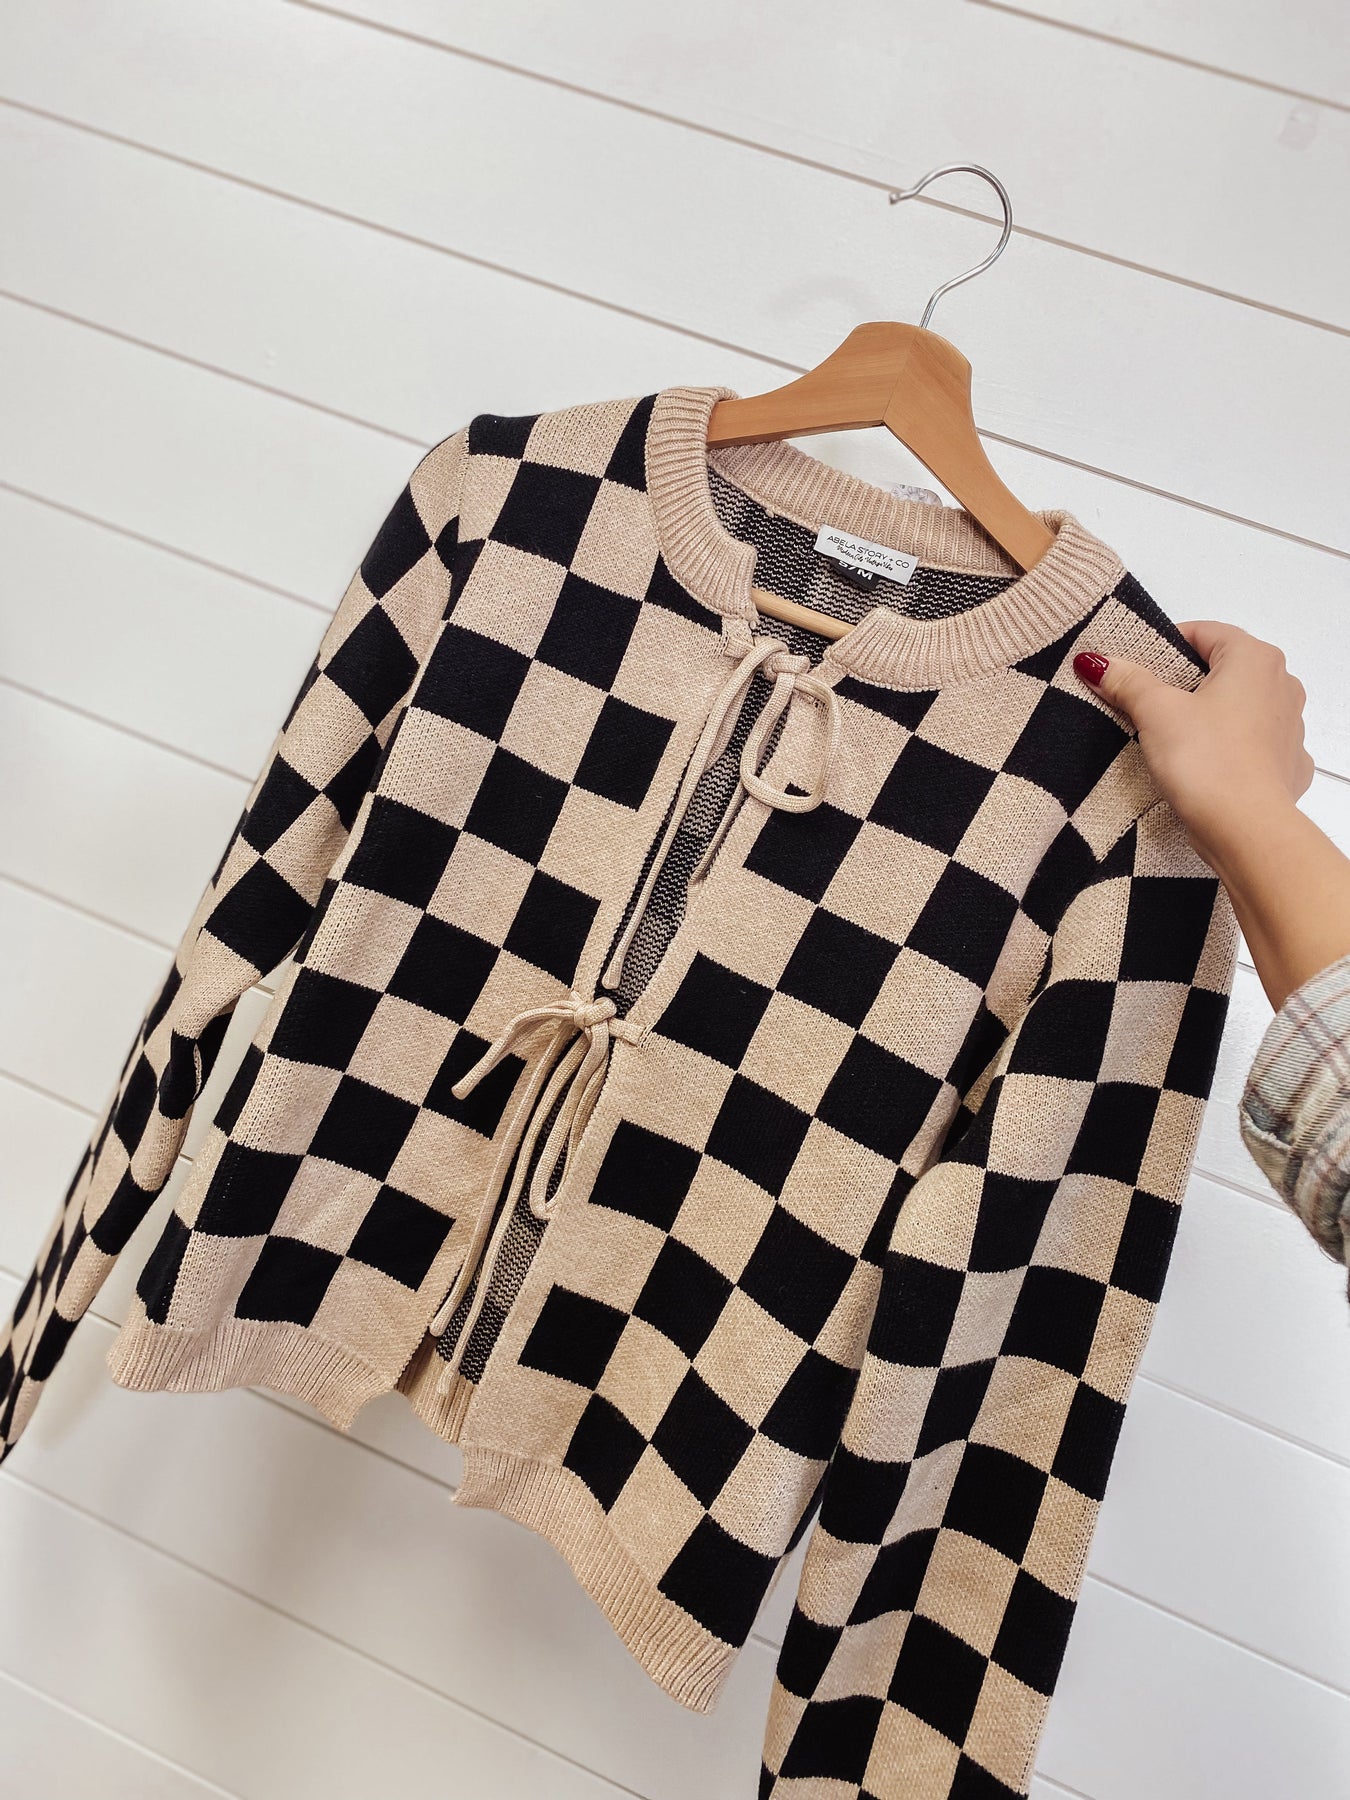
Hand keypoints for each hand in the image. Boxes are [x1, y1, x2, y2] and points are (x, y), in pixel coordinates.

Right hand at [1072, 621, 1313, 868]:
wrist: (1248, 831)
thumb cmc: (1207, 761)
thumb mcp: (1155, 712)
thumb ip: (1127, 680)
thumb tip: (1096, 661)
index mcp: (1254, 659)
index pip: (1204, 632)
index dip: (1165, 645)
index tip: (1136, 669)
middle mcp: (1282, 685)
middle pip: (1224, 669)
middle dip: (1186, 683)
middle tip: (1147, 704)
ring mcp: (1291, 727)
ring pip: (1242, 708)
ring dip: (1211, 716)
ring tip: (1174, 740)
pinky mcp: (1289, 766)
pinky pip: (1255, 746)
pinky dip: (1232, 750)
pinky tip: (1207, 767)